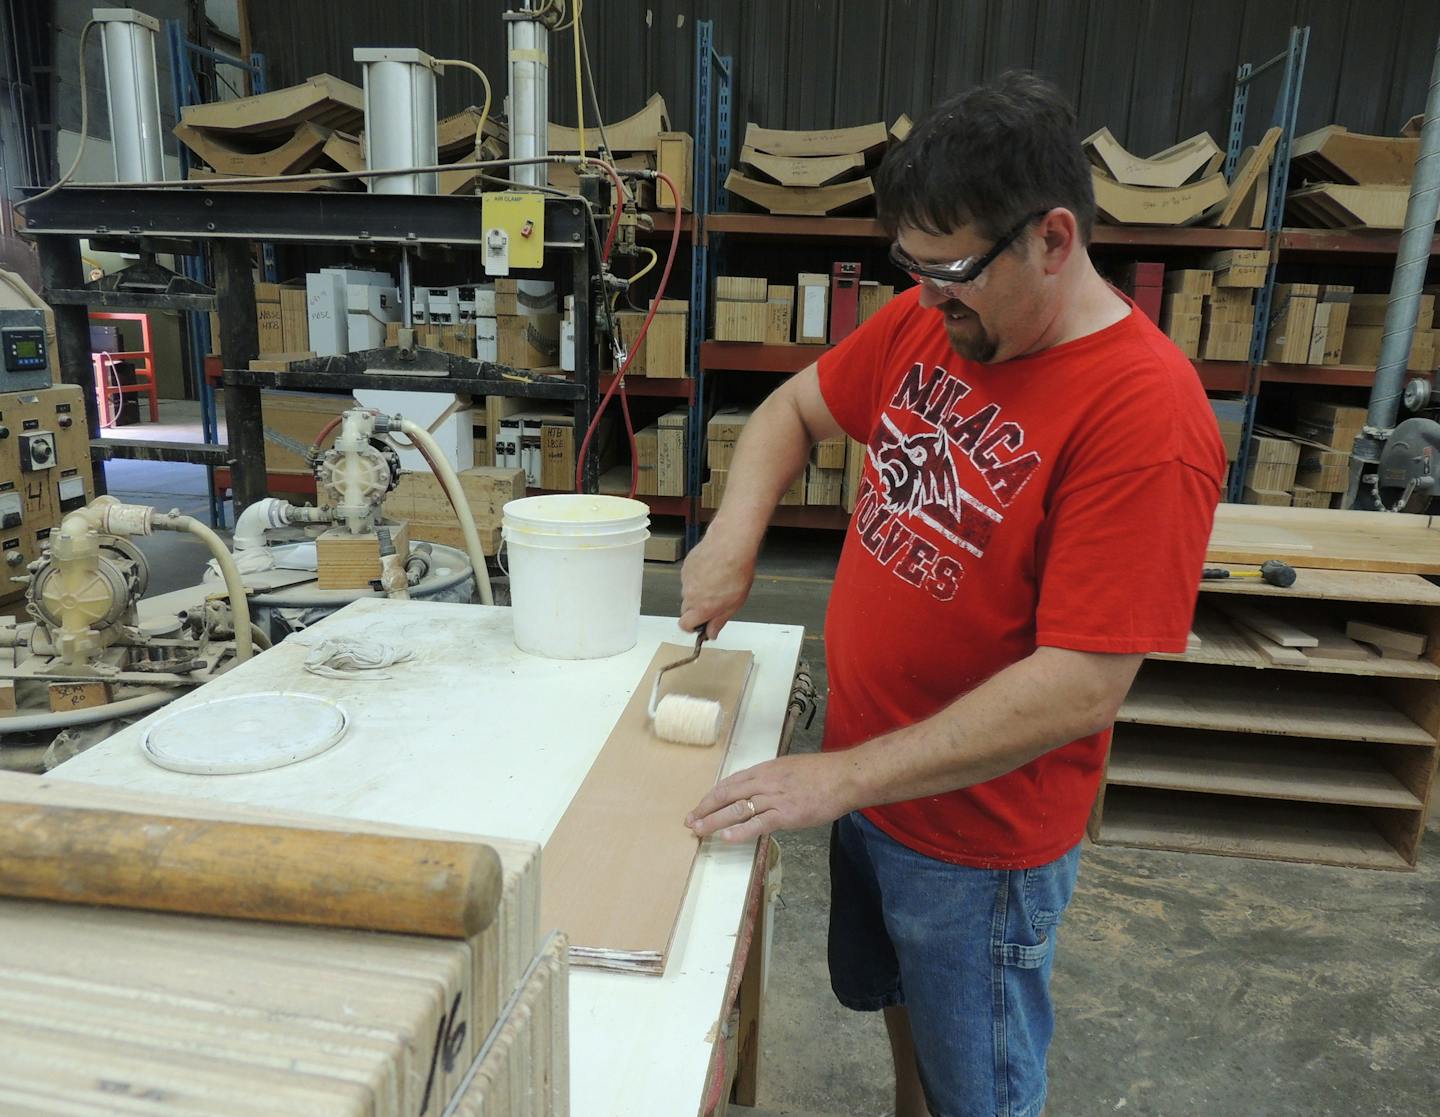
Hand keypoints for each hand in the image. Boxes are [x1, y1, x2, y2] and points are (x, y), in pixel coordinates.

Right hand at [679, 528, 757, 636]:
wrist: (730, 545)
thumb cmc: (736, 572)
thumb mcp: (734, 603)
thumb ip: (719, 620)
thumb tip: (711, 633)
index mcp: (701, 608)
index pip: (685, 625)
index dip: (692, 627)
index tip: (700, 625)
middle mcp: (690, 595)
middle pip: (686, 610)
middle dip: (697, 610)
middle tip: (713, 602)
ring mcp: (686, 580)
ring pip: (688, 592)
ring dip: (698, 592)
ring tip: (717, 582)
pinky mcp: (686, 567)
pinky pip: (689, 578)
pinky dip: (698, 578)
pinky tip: (712, 571)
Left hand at [684, 753, 858, 842]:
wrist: (844, 777)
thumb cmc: (822, 774)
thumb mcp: (789, 769)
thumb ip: (772, 780)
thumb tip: (759, 792)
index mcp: (765, 770)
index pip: (730, 783)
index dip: (712, 796)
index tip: (699, 806)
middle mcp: (765, 782)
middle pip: (727, 795)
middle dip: (705, 809)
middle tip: (690, 821)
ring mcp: (775, 797)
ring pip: (737, 809)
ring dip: (715, 821)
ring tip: (700, 831)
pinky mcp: (787, 814)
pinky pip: (759, 823)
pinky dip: (741, 830)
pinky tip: (727, 837)